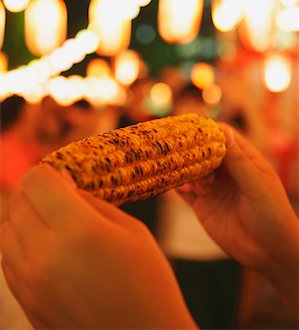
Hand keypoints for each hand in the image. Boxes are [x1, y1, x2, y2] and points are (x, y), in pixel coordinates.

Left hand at [1, 165, 195, 329]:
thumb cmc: (148, 283)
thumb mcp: (131, 230)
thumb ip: (91, 202)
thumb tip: (62, 182)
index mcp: (78, 231)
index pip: (36, 180)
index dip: (48, 172)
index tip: (63, 178)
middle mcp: (45, 256)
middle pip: (17, 202)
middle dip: (35, 191)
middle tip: (59, 196)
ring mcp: (30, 284)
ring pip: (6, 231)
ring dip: (24, 217)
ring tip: (53, 223)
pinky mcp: (27, 303)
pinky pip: (8, 259)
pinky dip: (21, 244)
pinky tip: (48, 248)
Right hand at [177, 124, 298, 316]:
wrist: (269, 252)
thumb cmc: (272, 215)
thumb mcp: (257, 185)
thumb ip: (238, 162)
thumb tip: (224, 133)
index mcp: (244, 161)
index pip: (224, 138)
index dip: (209, 132)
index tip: (193, 128)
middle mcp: (227, 171)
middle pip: (204, 151)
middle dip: (191, 148)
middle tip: (178, 146)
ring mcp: (213, 187)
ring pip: (192, 169)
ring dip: (184, 167)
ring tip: (179, 169)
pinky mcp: (202, 205)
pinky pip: (184, 191)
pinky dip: (176, 185)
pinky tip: (174, 183)